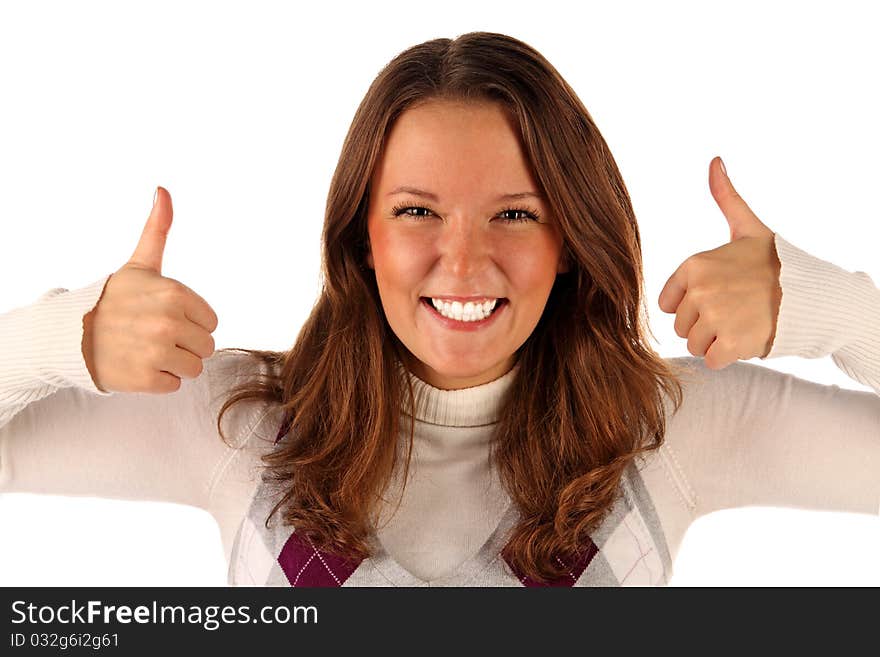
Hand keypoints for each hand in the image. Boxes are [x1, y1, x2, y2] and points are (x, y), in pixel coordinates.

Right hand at [82, 187, 218, 392]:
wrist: (72, 334)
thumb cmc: (114, 299)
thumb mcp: (139, 264)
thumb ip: (157, 230)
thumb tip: (163, 191)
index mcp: (174, 294)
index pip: (211, 322)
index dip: (191, 322)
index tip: (164, 316)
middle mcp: (168, 323)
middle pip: (206, 347)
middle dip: (185, 344)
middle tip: (155, 336)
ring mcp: (157, 353)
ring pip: (194, 368)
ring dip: (174, 363)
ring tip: (148, 350)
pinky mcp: (145, 380)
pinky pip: (174, 385)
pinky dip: (159, 380)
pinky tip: (138, 365)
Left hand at [657, 157, 781, 370]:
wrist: (814, 295)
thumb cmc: (777, 263)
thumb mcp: (747, 228)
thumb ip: (725, 197)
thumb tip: (715, 160)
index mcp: (694, 265)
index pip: (669, 303)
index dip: (691, 304)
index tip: (718, 295)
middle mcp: (700, 291)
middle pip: (681, 326)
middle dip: (704, 324)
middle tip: (734, 310)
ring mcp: (715, 318)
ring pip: (694, 345)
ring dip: (715, 342)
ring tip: (740, 323)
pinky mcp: (730, 344)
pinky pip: (710, 361)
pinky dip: (727, 357)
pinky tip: (746, 339)